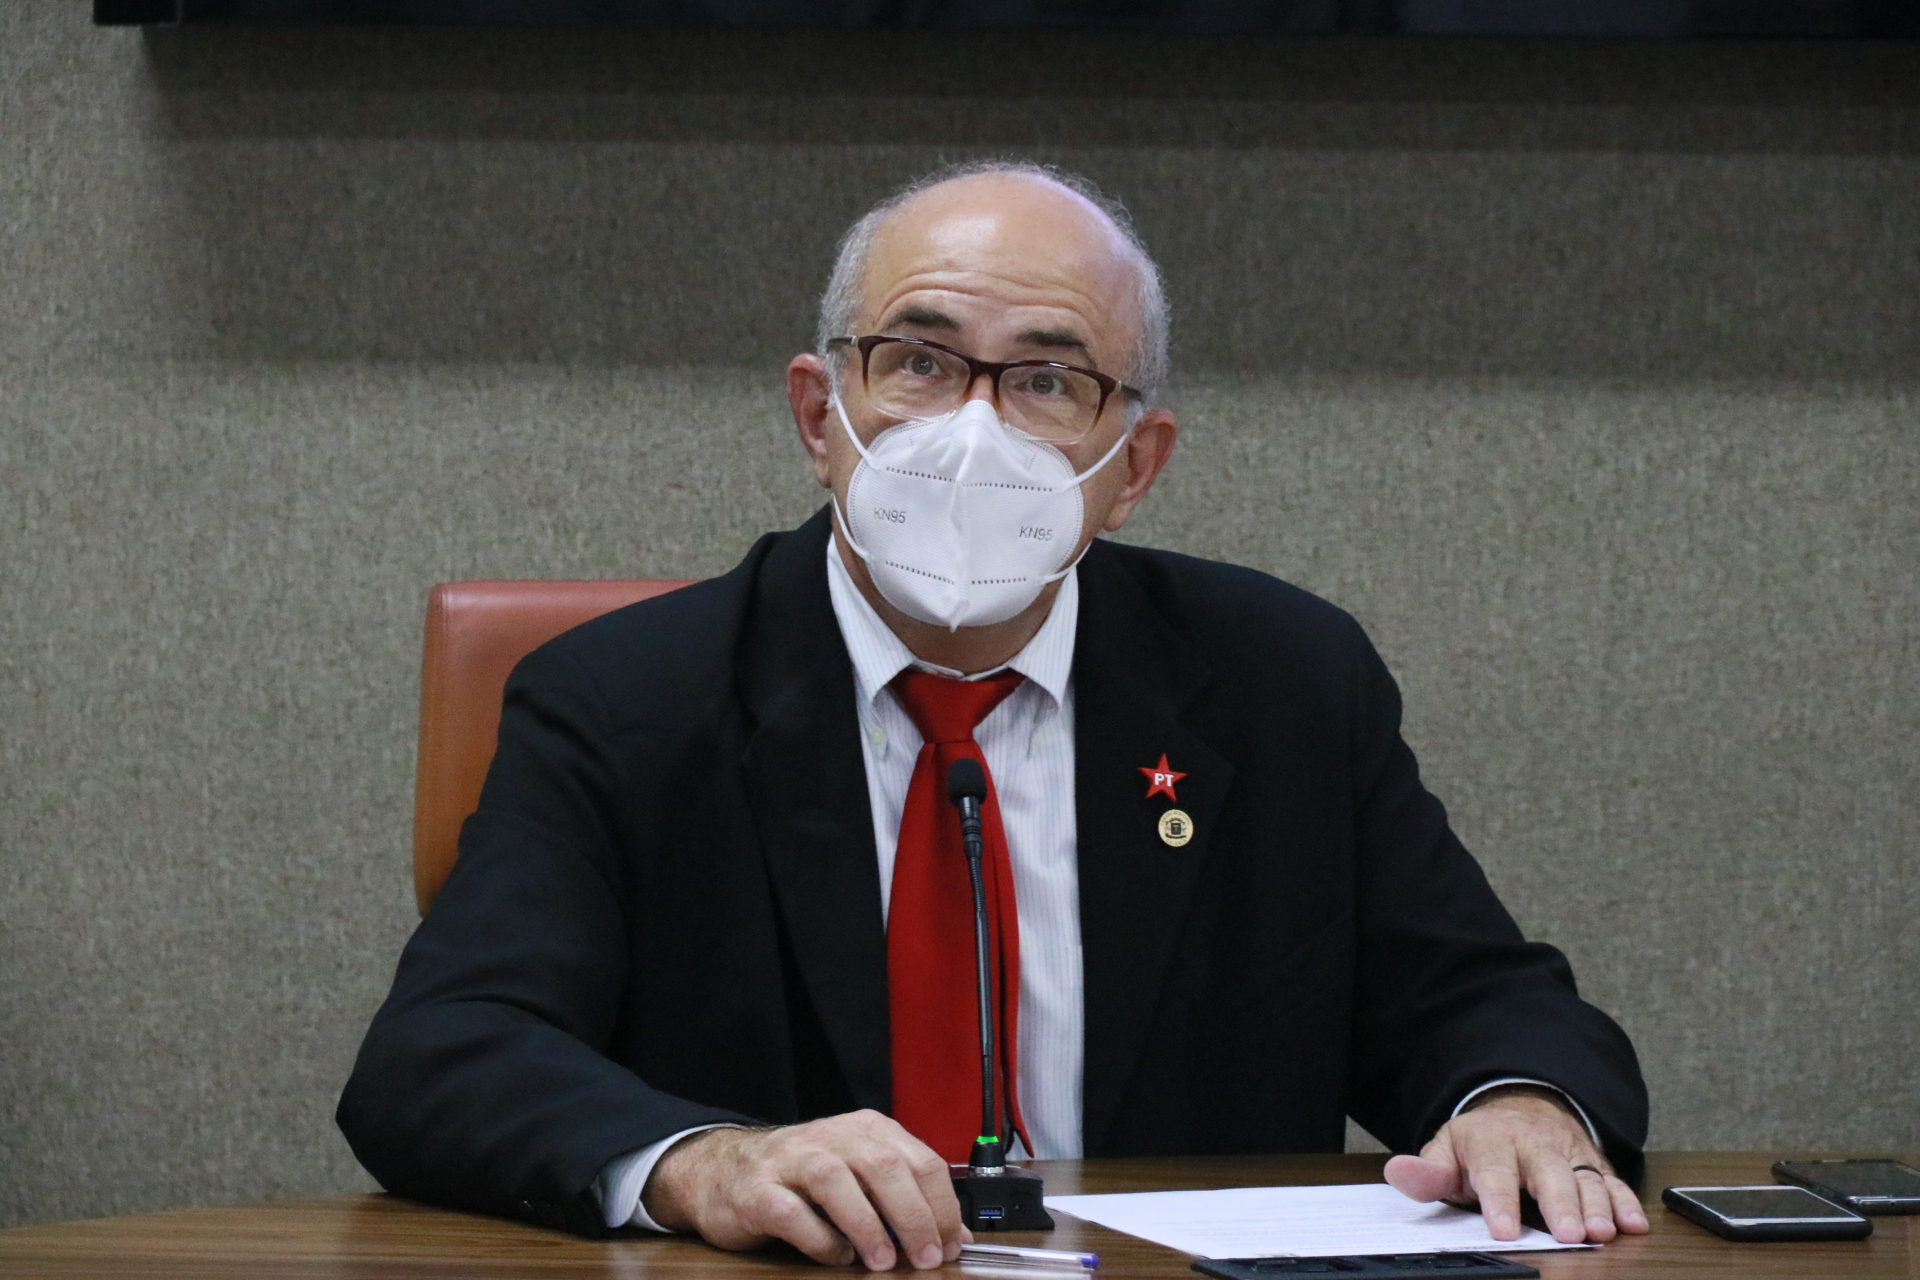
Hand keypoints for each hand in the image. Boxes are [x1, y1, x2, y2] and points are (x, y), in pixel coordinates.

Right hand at [641, 1110, 969, 1268]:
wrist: (723, 1170)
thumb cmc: (800, 1178)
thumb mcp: (860, 1177)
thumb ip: (906, 1199)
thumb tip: (956, 1235)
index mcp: (865, 1130)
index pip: (920, 1160)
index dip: (942, 1205)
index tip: (952, 1243)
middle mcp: (831, 1137)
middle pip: (884, 1167)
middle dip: (914, 1216)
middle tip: (928, 1257)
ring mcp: (791, 1161)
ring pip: (837, 1181)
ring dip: (868, 1225)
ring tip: (884, 1262)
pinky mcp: (757, 1191)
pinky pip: (792, 1213)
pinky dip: (819, 1239)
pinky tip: (836, 1257)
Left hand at [1382, 1086, 1648, 1243]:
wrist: (1520, 1106)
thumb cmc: (1480, 1143)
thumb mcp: (1446, 1151)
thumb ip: (1427, 1172)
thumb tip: (1398, 1172)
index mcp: (1492, 1142)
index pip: (1495, 1173)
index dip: (1499, 1202)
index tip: (1502, 1229)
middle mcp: (1534, 1145)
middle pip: (1549, 1175)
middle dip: (1560, 1204)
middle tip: (1569, 1233)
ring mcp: (1568, 1154)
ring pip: (1586, 1179)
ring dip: (1597, 1207)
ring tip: (1602, 1232)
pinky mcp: (1594, 1164)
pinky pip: (1613, 1182)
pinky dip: (1625, 1202)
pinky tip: (1632, 1224)